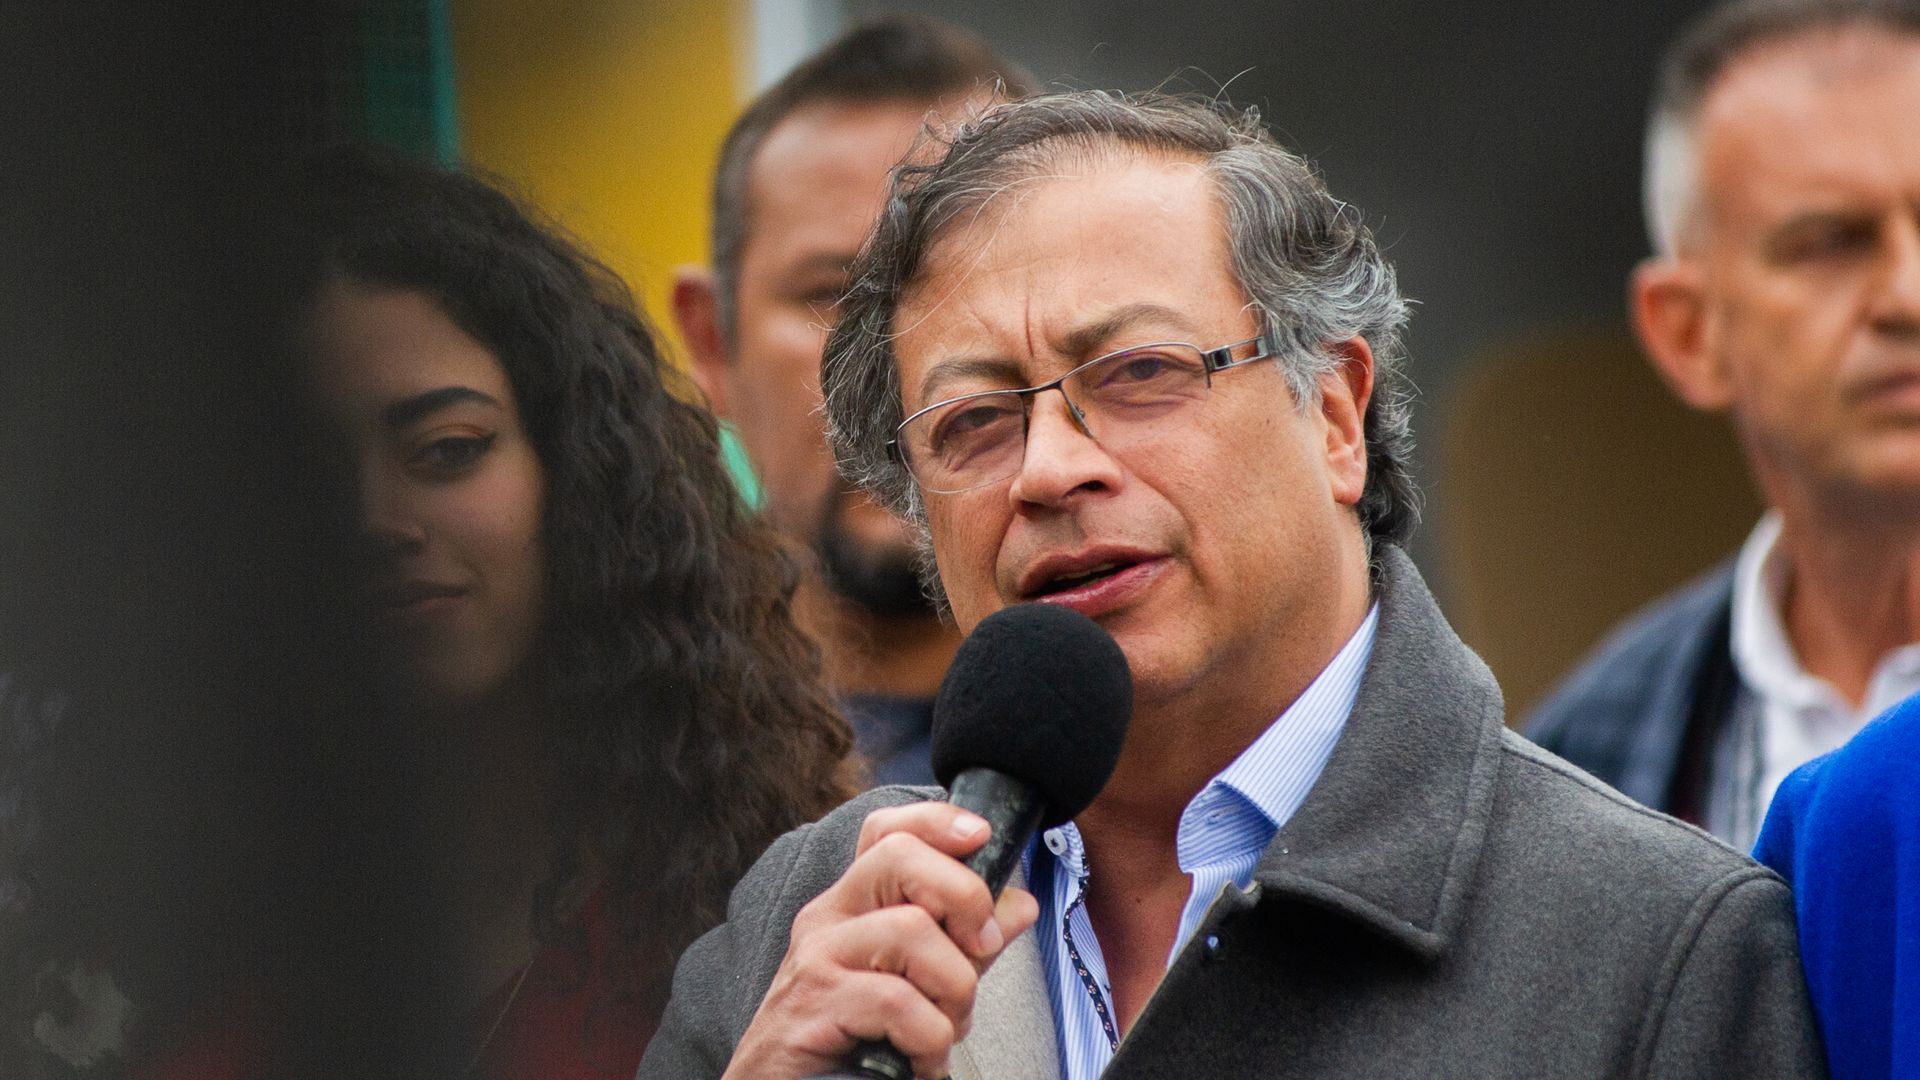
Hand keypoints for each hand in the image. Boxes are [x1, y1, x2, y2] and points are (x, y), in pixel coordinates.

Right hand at [723, 802, 1040, 1079]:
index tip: (980, 836)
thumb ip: (966, 945)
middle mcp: (830, 918)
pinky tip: (922, 1063)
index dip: (936, 821)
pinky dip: (929, 1039)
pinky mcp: (813, 1002)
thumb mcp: (922, 985)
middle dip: (964, 897)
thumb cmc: (850, 1043)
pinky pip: (897, 1001)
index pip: (885, 831)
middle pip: (901, 857)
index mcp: (854, 905)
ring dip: (953, 989)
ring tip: (945, 1030)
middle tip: (980, 950)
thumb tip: (1019, 904)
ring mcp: (817, 956)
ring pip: (911, 930)